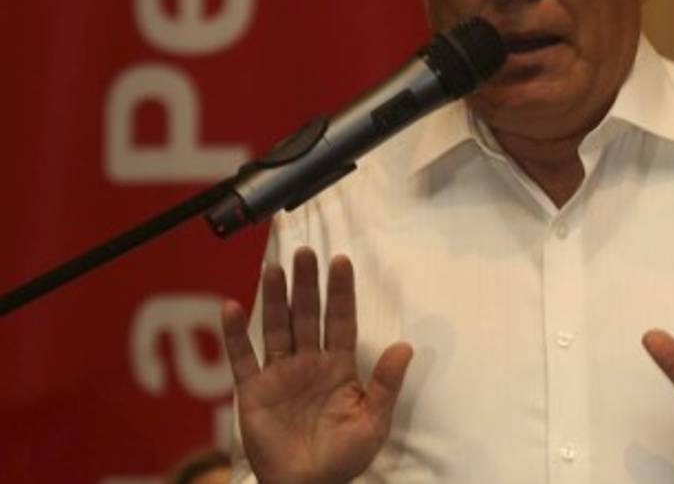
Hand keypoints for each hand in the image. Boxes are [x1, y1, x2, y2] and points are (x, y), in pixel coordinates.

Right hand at [221, 247, 412, 483]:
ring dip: (275, 298)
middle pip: (308, 315)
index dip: (341, 293)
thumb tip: (406, 346)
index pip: (341, 321)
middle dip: (308, 284)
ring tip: (274, 268)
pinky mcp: (254, 391)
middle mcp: (310, 363)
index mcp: (340, 367)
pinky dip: (235, 334)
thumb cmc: (343, 457)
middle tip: (306, 253)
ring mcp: (281, 374)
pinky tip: (231, 307)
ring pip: (278, 327)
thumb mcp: (373, 422)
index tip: (341, 262)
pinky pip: (242, 358)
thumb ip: (386, 384)